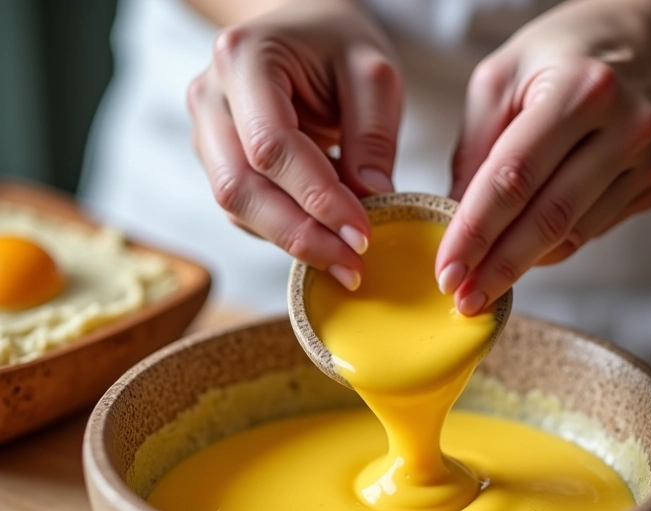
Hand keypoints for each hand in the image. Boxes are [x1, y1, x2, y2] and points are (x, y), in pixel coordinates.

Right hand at [187, 0, 401, 289]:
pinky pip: (244, 211)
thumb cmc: (337, 45)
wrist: (302, 33)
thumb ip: (373, 135)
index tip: (362, 234)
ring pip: (237, 207)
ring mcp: (207, 132)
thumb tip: (372, 200)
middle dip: (301, 236)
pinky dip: (284, 233)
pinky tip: (322, 243)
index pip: (272, 147)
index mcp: (244, 59)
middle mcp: (211, 97)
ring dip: (292, 242)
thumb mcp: (373, 73)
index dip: (317, 198)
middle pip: (241, 187)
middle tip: (352, 267)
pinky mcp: (217, 161)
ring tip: (344, 263)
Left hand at [435, 0, 650, 313]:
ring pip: (572, 235)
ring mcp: (646, 161)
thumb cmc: (565, 55)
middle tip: (464, 301)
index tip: (447, 272)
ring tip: (482, 287)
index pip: (514, 177)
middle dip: (498, 268)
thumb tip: (451, 218)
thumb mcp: (503, 77)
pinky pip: (591, 232)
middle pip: (548, 218)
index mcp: (579, 90)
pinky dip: (552, 249)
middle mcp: (624, 127)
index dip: (476, 232)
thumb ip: (475, 148)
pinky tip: (523, 253)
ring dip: (522, 267)